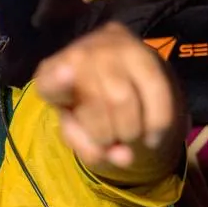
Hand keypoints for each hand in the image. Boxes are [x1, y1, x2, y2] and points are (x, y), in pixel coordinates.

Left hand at [34, 21, 186, 182]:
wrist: (113, 75)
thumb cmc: (84, 108)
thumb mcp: (77, 132)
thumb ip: (92, 150)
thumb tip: (125, 157)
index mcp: (50, 76)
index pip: (52, 81)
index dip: (59, 80)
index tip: (66, 73)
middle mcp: (78, 55)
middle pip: (96, 104)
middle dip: (106, 136)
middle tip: (110, 142)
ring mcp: (111, 49)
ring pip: (124, 99)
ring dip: (129, 132)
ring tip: (127, 137)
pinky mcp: (143, 52)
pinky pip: (156, 92)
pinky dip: (157, 122)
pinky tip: (152, 137)